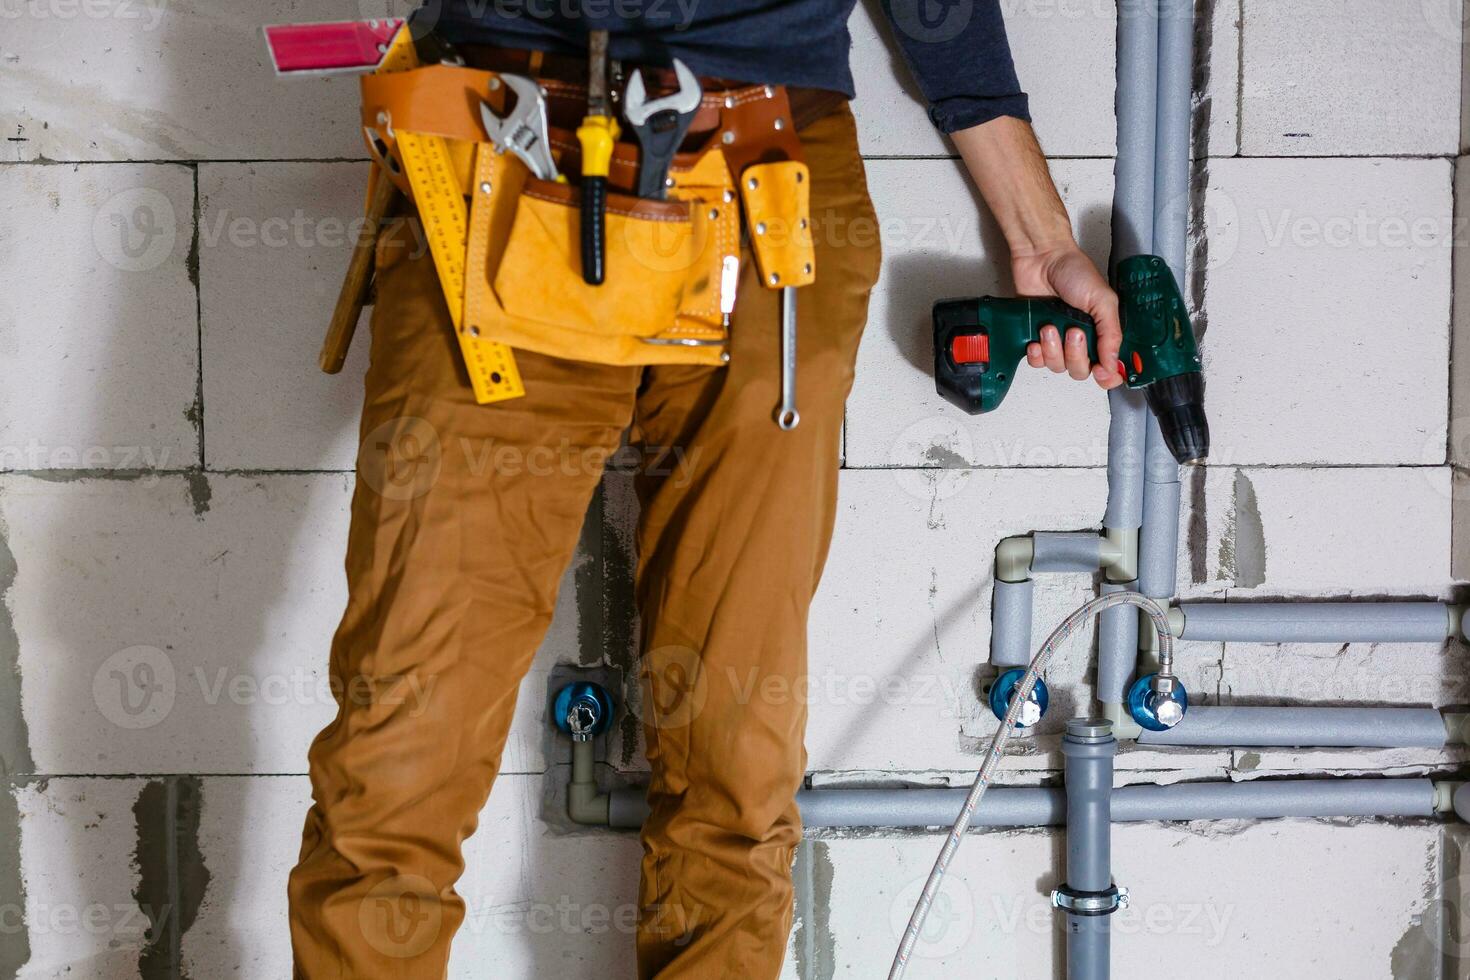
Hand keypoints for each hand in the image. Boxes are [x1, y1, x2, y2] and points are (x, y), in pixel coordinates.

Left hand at [1011, 244, 1122, 389]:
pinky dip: (1035, 354)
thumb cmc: (1073, 270)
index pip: (1108, 367)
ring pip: (1057, 367)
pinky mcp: (1035, 337)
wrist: (1041, 257)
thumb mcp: (1103, 300)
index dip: (1107, 376)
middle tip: (1073, 332)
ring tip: (1049, 326)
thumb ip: (1111, 333)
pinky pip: (1036, 361)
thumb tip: (1113, 363)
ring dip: (1053, 350)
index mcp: (1101, 331)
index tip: (1102, 372)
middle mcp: (1081, 339)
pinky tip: (1035, 339)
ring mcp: (1057, 340)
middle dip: (1076, 355)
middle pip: (1081, 371)